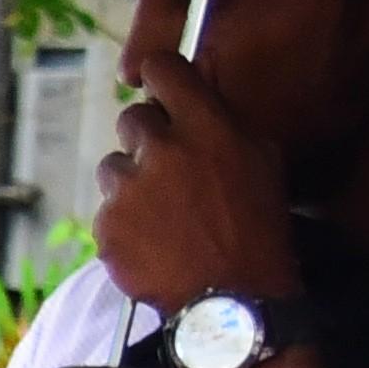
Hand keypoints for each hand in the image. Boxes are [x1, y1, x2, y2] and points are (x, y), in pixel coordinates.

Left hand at [95, 6, 303, 319]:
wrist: (230, 298)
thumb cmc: (257, 230)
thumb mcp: (262, 162)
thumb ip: (223, 125)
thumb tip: (196, 104)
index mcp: (207, 127)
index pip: (162, 69)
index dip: (157, 75)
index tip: (157, 83)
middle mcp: (163, 149)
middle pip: (132, 119)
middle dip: (147, 139)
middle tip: (167, 168)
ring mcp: (129, 188)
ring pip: (113, 166)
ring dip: (131, 183)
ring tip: (163, 214)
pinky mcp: (106, 224)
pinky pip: (106, 210)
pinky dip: (123, 223)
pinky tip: (152, 241)